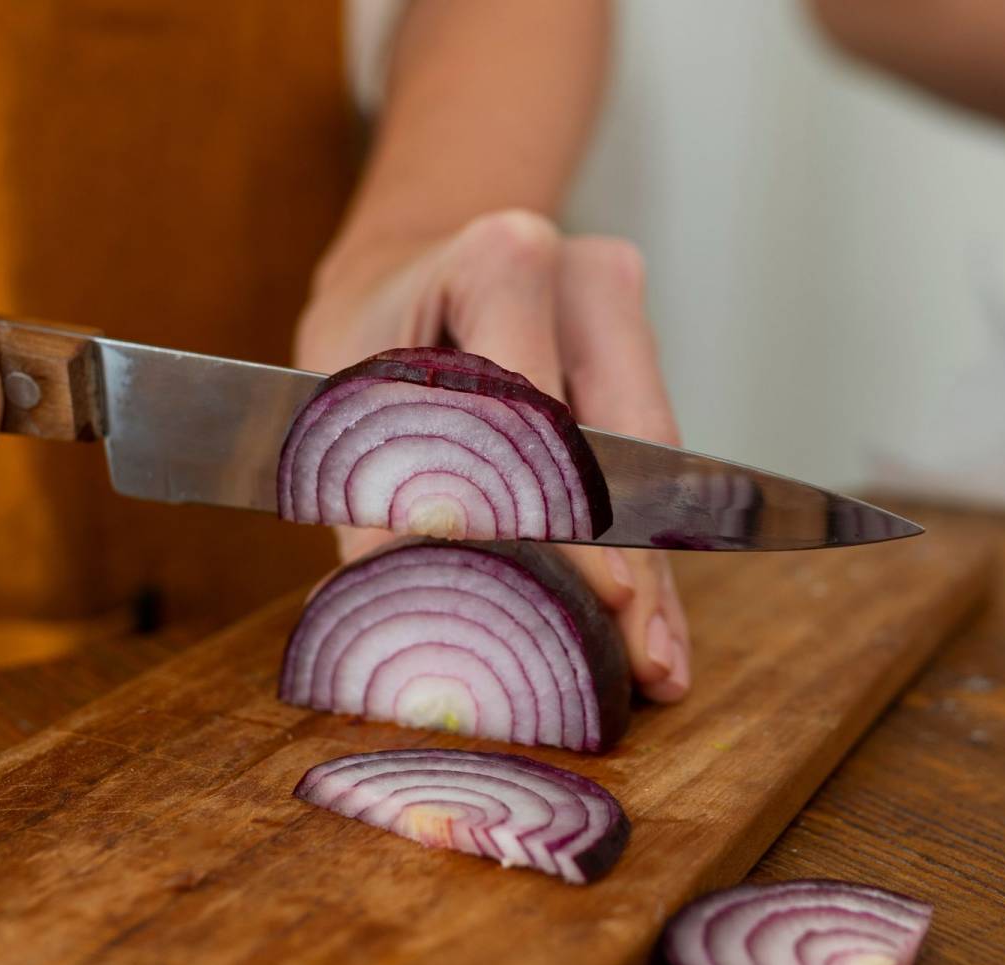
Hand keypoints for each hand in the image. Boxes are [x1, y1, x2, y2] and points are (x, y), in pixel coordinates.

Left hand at [296, 209, 690, 702]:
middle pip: (620, 444)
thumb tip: (398, 610)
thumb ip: (377, 521)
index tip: (598, 601)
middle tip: (644, 663)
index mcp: (497, 261)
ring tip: (657, 662)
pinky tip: (652, 617)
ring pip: (650, 461)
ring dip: (651, 569)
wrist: (396, 277)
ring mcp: (621, 308)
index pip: (540, 416)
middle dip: (630, 566)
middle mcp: (579, 273)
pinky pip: (649, 459)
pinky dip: (644, 544)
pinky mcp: (638, 347)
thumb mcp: (347, 420)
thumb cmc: (362, 344)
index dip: (568, 517)